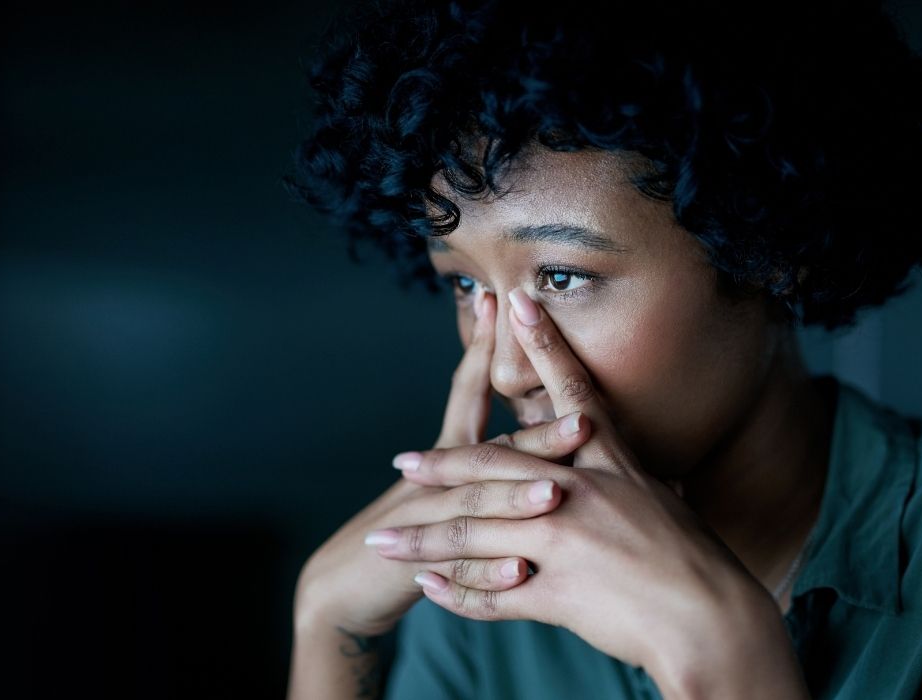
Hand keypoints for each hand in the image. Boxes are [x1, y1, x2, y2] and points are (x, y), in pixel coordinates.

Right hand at [292, 290, 591, 638]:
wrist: (341, 587)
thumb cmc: (405, 539)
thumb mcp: (445, 492)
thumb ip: (486, 465)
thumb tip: (535, 436)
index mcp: (448, 457)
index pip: (468, 392)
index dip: (484, 349)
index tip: (505, 302)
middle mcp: (434, 480)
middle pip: (489, 447)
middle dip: (534, 432)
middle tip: (580, 420)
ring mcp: (422, 521)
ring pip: (474, 504)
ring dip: (514, 498)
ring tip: (555, 493)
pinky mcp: (412, 565)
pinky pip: (459, 568)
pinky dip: (489, 572)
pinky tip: (520, 571)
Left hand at [368, 289, 775, 682]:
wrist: (714, 619)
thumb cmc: (695, 563)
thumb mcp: (659, 501)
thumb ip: (622, 479)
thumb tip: (615, 455)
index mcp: (609, 466)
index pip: (571, 393)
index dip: (543, 346)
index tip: (515, 302)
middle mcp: (578, 494)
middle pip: (493, 467)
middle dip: (442, 466)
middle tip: (402, 462)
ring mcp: (563, 541)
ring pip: (475, 533)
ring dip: (424, 539)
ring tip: (382, 540)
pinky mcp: (556, 590)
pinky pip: (490, 591)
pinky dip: (455, 591)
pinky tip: (426, 586)